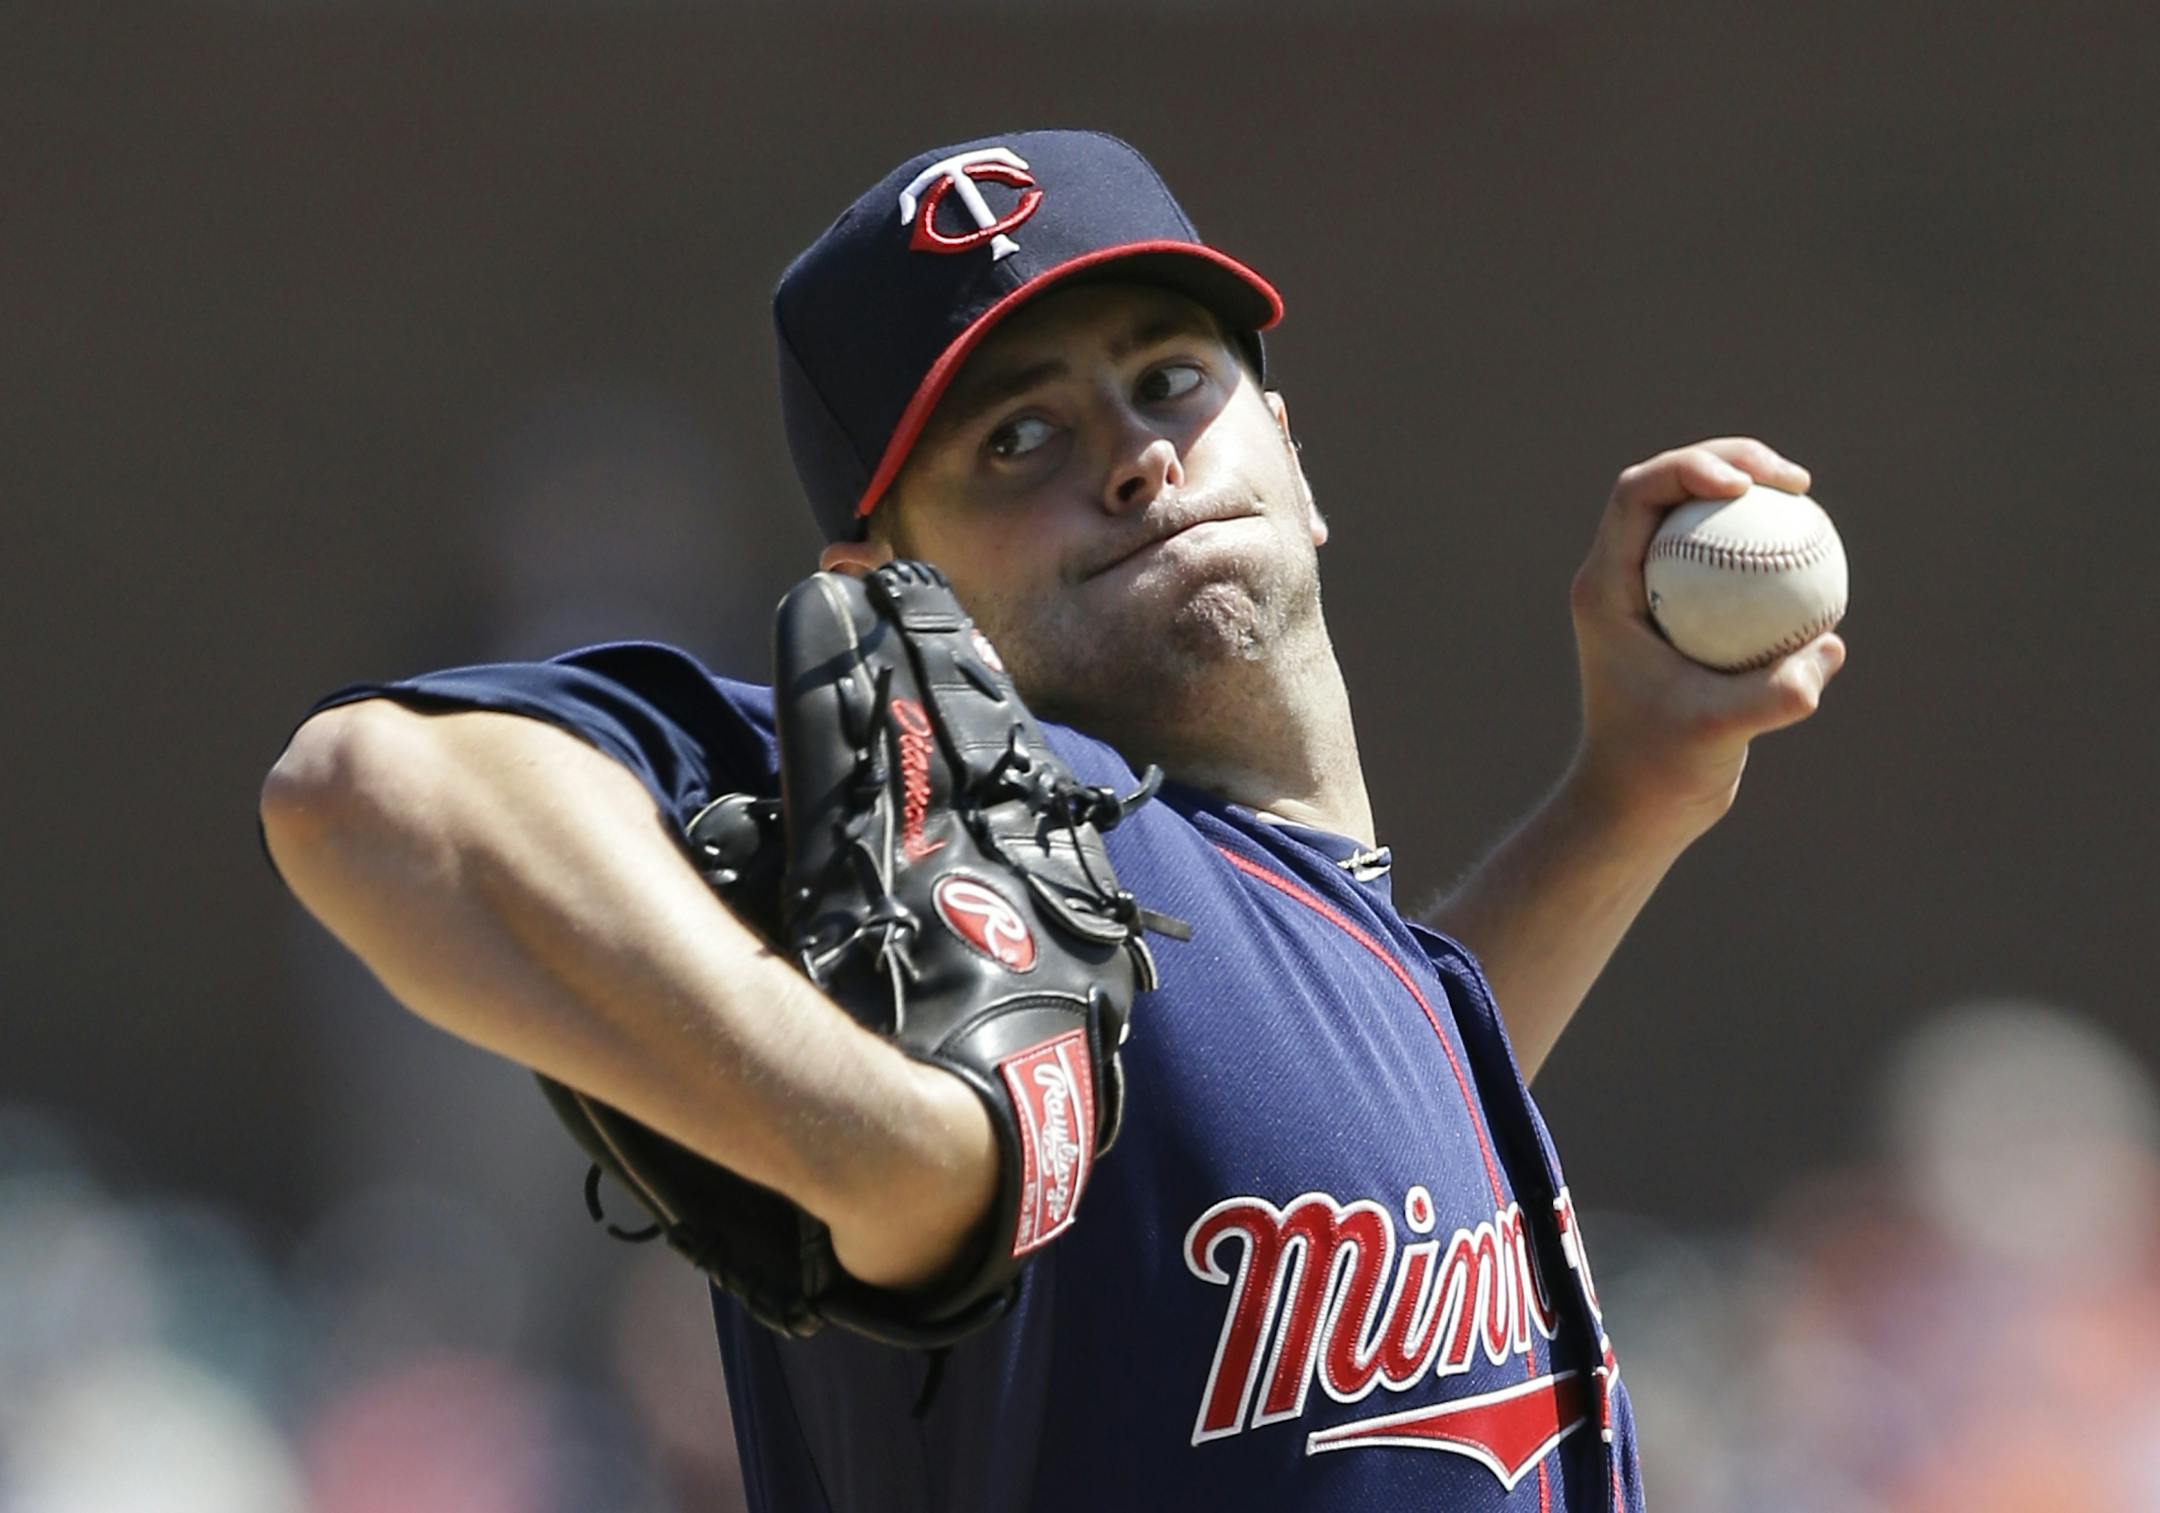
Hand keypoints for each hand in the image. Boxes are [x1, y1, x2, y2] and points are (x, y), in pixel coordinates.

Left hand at [1565, 437, 1846, 849]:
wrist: (1637, 806)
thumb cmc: (1660, 772)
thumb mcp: (1716, 737)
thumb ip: (1771, 696)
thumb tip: (1827, 650)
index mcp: (1605, 589)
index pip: (1637, 495)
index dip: (1690, 467)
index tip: (1749, 486)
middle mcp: (1620, 579)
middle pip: (1667, 488)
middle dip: (1729, 461)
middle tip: (1795, 480)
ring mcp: (1648, 593)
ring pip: (1695, 517)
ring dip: (1748, 495)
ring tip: (1806, 498)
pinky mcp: (1680, 614)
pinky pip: (1723, 560)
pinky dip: (1763, 548)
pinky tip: (1816, 558)